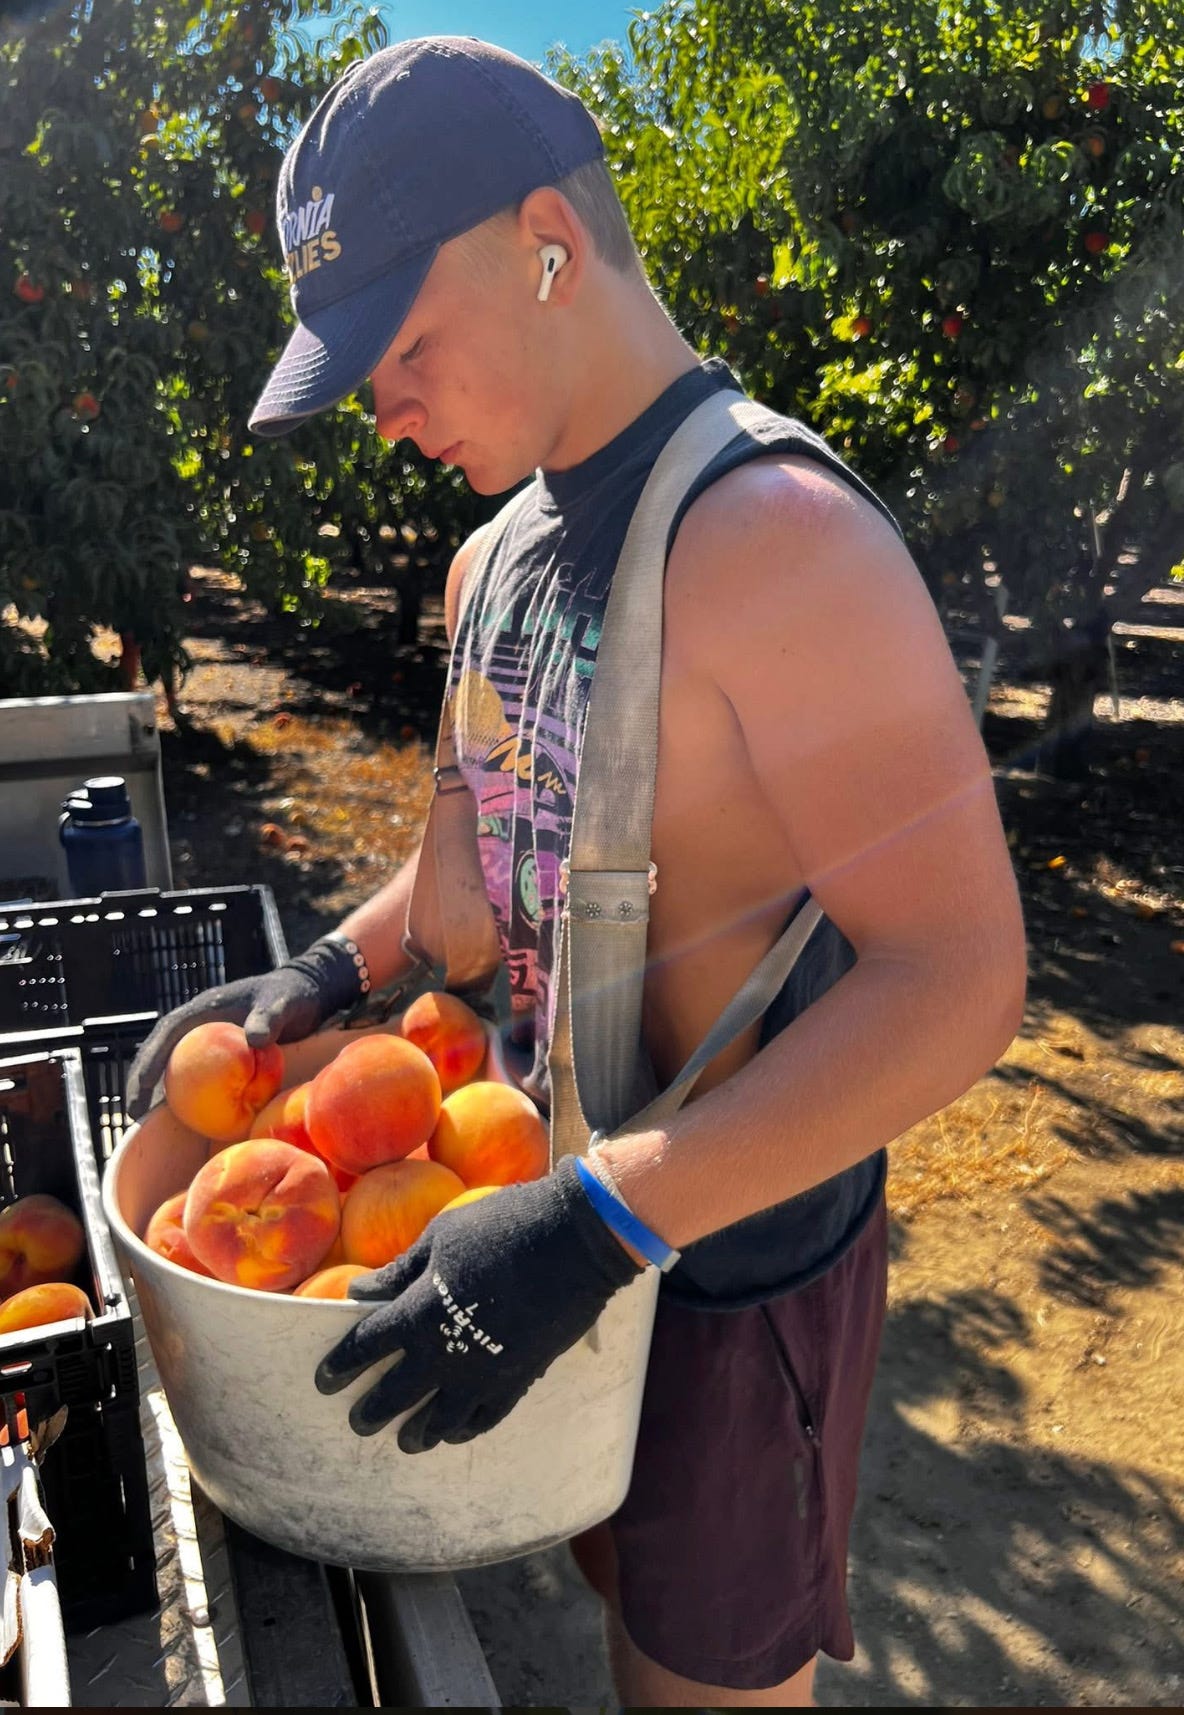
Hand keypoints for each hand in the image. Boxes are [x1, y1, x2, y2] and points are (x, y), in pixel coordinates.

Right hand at [125, 934, 365, 1121]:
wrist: (306, 993)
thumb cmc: (292, 995)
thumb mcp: (283, 1003)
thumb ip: (270, 1017)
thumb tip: (255, 1041)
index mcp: (203, 1009)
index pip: (166, 1034)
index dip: (148, 1061)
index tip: (140, 1088)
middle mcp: (198, 1025)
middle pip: (159, 1052)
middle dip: (141, 1080)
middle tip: (132, 1114)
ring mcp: (206, 1040)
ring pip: (172, 1065)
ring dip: (157, 1089)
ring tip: (145, 1121)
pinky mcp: (219, 1053)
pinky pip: (196, 1074)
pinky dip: (185, 1092)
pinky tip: (184, 1117)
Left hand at [314, 1155, 641, 1452]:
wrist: (574, 1239)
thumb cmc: (502, 1225)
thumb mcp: (442, 1236)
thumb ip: (400, 1271)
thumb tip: (359, 1291)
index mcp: (418, 1311)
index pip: (366, 1346)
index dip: (341, 1364)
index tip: (324, 1379)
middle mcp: (444, 1352)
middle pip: (395, 1393)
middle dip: (372, 1410)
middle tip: (357, 1422)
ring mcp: (483, 1371)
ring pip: (439, 1418)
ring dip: (417, 1432)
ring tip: (406, 1440)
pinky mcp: (519, 1378)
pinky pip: (485, 1418)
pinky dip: (465, 1429)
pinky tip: (455, 1433)